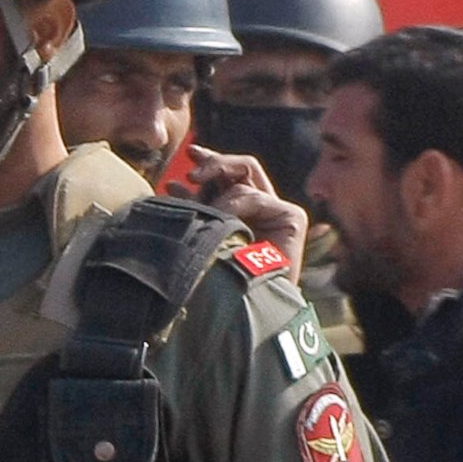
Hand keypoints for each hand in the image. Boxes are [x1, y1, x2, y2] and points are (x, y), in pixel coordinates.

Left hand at [174, 146, 308, 270]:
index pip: (226, 176)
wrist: (241, 306)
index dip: (209, 162)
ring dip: (217, 188)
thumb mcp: (197, 234)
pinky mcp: (291, 217)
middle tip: (192, 167)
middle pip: (240, 167)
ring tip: (199, 206)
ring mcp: (277, 211)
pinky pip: (255, 197)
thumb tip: (170, 186)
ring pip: (246, 176)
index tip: (189, 155)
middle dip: (214, 161)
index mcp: (236, 212)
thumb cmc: (213, 278)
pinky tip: (222, 220)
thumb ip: (193, 210)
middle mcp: (258, 208)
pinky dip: (234, 206)